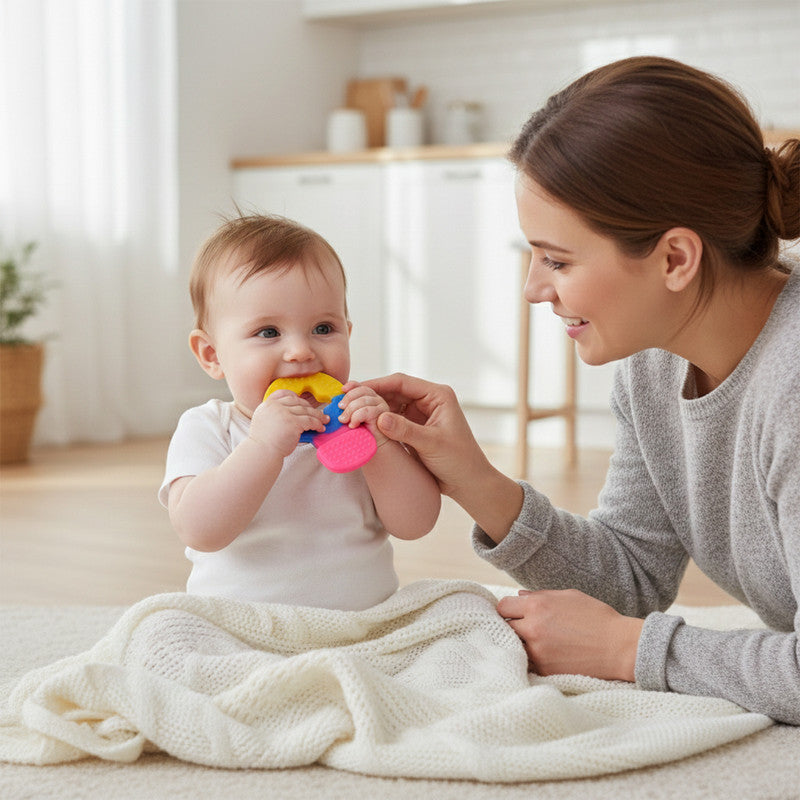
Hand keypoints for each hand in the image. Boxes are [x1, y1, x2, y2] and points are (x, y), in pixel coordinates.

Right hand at [249, 390, 327, 459]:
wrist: (262, 453)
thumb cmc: (264, 442)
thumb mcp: (264, 421)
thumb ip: (274, 414)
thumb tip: (292, 414)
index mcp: (267, 405)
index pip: (283, 394)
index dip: (295, 397)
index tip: (302, 402)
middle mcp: (275, 406)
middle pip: (297, 401)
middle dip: (309, 407)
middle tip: (318, 413)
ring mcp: (284, 413)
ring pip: (306, 410)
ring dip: (318, 416)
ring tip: (324, 420)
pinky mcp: (293, 422)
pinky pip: (310, 420)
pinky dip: (318, 424)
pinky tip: (321, 428)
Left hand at [339, 383, 390, 445]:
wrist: (373, 446)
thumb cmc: (362, 434)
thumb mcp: (351, 418)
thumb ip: (346, 409)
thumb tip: (332, 404)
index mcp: (369, 398)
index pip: (360, 386)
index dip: (351, 386)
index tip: (342, 390)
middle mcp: (377, 400)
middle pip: (361, 391)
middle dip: (348, 399)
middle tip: (340, 409)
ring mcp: (381, 407)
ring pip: (362, 401)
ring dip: (350, 411)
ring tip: (344, 421)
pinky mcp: (383, 416)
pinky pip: (366, 411)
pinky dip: (356, 417)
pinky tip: (353, 425)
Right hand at [359, 373, 489, 497]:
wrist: (467, 483)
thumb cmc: (459, 461)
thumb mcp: (432, 444)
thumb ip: (406, 430)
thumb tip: (379, 418)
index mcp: (438, 396)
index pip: (402, 383)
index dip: (376, 384)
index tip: (354, 389)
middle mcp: (428, 401)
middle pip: (392, 391)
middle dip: (368, 395)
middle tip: (344, 400)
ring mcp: (419, 414)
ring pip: (389, 404)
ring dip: (369, 408)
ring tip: (347, 412)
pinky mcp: (412, 427)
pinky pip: (390, 419)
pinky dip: (375, 421)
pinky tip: (360, 423)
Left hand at [497, 589, 643, 681]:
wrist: (620, 648)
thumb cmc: (597, 617)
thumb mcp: (568, 596)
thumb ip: (540, 595)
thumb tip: (519, 596)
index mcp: (537, 606)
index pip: (503, 607)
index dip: (509, 609)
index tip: (516, 612)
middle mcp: (533, 628)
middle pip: (505, 627)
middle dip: (513, 626)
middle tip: (525, 627)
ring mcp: (538, 652)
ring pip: (514, 647)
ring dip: (520, 644)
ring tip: (534, 642)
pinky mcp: (545, 670)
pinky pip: (527, 663)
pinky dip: (531, 659)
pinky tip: (543, 654)